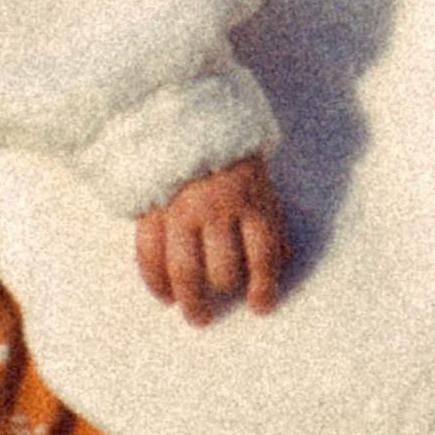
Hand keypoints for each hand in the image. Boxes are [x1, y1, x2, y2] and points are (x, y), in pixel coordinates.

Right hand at [136, 155, 289, 323]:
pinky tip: (166, 296)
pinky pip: (150, 256)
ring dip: (190, 301)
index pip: (262, 255)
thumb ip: (271, 223)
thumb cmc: (231, 157)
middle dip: (224, 292)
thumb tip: (285, 261)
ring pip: (184, 270)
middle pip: (222, 268)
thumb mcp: (261, 183)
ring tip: (196, 316)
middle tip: (220, 311)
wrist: (186, 118)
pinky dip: (156, 282)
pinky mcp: (150, 210)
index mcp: (249, 200)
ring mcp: (179, 211)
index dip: (264, 286)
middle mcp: (215, 209)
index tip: (261, 306)